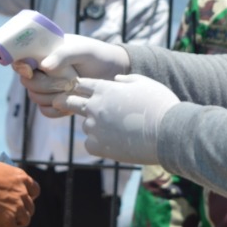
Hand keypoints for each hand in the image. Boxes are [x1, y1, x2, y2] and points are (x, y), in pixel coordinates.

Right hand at [0, 156, 38, 226]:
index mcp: (20, 177)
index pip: (35, 190)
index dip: (28, 196)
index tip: (20, 200)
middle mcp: (22, 192)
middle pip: (31, 207)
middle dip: (23, 211)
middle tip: (11, 214)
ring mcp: (16, 206)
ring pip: (25, 220)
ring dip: (17, 223)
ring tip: (8, 224)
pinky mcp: (7, 220)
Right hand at [15, 34, 130, 116]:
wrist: (114, 73)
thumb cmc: (97, 55)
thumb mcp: (83, 50)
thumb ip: (64, 54)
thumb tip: (44, 66)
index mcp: (43, 52)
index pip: (20, 59)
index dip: (20, 66)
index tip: (30, 69)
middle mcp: (42, 70)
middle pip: (27, 82)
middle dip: (45, 84)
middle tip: (67, 80)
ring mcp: (49, 87)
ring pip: (35, 97)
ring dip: (53, 96)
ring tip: (74, 88)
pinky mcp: (57, 102)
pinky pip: (46, 111)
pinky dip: (57, 109)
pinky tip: (71, 103)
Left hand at [57, 74, 179, 164]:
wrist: (167, 132)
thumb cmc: (159, 105)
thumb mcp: (145, 83)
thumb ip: (127, 80)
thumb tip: (116, 80)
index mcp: (105, 89)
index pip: (81, 84)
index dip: (79, 86)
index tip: (76, 89)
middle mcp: (95, 106)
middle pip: (70, 102)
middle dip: (65, 102)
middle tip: (59, 103)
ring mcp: (95, 127)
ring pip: (86, 125)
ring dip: (94, 126)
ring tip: (116, 130)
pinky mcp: (98, 146)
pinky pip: (90, 143)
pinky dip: (99, 143)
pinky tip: (115, 143)